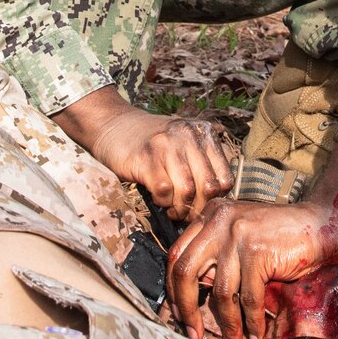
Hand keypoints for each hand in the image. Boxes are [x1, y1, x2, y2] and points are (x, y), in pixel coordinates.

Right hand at [53, 87, 231, 220]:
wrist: (113, 125)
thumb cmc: (151, 142)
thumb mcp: (184, 143)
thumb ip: (204, 163)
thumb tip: (219, 200)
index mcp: (204, 133)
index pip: (225, 179)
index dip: (214, 201)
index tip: (201, 206)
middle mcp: (189, 136)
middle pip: (208, 188)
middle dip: (197, 209)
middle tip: (185, 213)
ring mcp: (167, 145)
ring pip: (187, 191)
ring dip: (178, 208)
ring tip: (171, 208)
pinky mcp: (146, 157)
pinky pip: (164, 191)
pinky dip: (162, 202)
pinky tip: (157, 197)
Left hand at [167, 196, 337, 338]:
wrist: (322, 223)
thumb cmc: (281, 236)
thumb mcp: (241, 238)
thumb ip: (217, 257)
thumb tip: (193, 299)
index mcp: (210, 216)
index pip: (176, 255)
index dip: (174, 289)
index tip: (179, 314)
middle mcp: (218, 220)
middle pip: (185, 270)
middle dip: (186, 308)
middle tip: (192, 333)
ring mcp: (237, 234)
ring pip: (219, 291)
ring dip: (226, 324)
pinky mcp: (257, 251)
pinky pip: (248, 298)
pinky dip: (251, 322)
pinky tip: (255, 336)